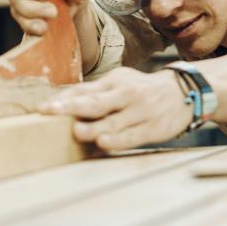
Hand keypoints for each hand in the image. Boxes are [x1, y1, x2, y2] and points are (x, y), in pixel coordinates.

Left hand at [40, 68, 192, 151]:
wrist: (183, 93)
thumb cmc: (141, 90)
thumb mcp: (119, 83)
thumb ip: (93, 92)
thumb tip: (62, 99)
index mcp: (115, 81)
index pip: (86, 91)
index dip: (64, 100)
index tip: (43, 108)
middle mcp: (126, 94)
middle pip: (96, 103)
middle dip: (72, 109)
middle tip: (51, 113)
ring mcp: (140, 112)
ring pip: (113, 122)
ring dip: (93, 128)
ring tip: (77, 131)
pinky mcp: (152, 129)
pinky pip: (131, 137)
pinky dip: (116, 141)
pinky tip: (102, 143)